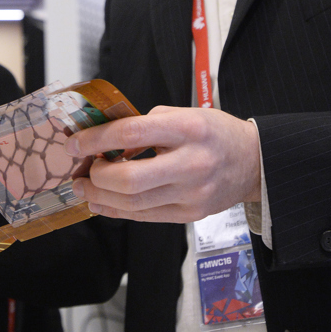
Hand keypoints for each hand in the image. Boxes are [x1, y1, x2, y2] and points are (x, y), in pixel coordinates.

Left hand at [66, 105, 261, 222]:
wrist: (253, 162)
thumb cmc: (215, 133)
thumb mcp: (183, 114)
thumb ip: (145, 124)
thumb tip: (106, 139)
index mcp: (189, 129)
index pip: (132, 132)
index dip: (97, 139)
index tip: (77, 142)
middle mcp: (192, 163)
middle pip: (130, 178)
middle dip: (96, 176)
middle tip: (82, 170)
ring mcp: (192, 193)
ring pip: (134, 204)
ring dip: (101, 197)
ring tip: (85, 187)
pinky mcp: (191, 214)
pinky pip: (145, 217)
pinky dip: (118, 211)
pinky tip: (102, 202)